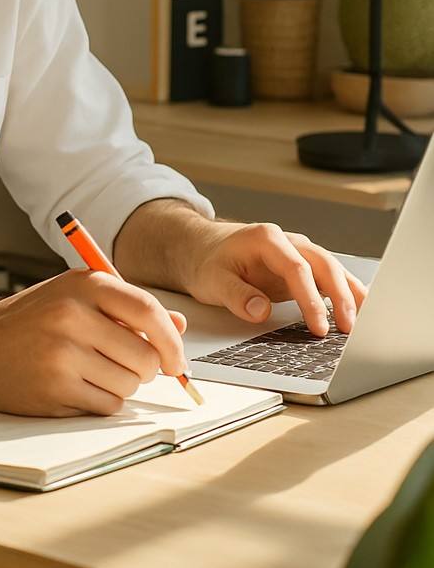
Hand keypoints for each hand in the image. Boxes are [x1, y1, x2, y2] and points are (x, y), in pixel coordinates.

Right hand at [0, 269, 187, 415]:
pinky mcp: (55, 389)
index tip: (176, 359)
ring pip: (128, 384)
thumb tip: (179, 326)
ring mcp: (63, 354)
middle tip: (126, 365)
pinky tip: (77, 386)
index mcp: (84, 285)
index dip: (171, 340)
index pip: (148, 311)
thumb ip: (127, 308)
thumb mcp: (76, 297)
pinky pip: (107, 405)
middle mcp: (73, 316)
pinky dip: (101, 401)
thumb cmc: (32, 319)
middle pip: (145, 356)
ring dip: (121, 385)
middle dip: (145, 368)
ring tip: (92, 371)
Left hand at [185, 221, 366, 336]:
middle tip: (348, 328)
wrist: (203, 248)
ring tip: (363, 322)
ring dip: (349, 293)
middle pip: (323, 264)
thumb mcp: (212, 279)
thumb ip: (236, 295)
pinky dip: (345, 291)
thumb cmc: (208, 262)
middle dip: (340, 296)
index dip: (311, 298)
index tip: (319, 326)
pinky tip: (361, 308)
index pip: (297, 268)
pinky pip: (328, 277)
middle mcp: (288, 242)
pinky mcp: (301, 268)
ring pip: (332, 268)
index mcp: (266, 239)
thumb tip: (260, 311)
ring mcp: (297, 253)